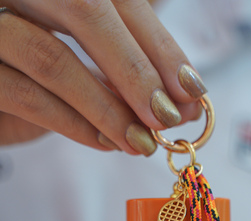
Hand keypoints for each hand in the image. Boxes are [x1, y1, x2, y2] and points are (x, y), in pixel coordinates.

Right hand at [0, 1, 204, 149]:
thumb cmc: (41, 75)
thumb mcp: (93, 65)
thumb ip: (134, 73)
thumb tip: (189, 102)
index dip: (158, 44)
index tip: (191, 89)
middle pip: (86, 11)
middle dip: (135, 70)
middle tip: (168, 117)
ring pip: (52, 58)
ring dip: (106, 107)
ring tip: (141, 142)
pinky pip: (26, 96)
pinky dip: (72, 124)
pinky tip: (105, 144)